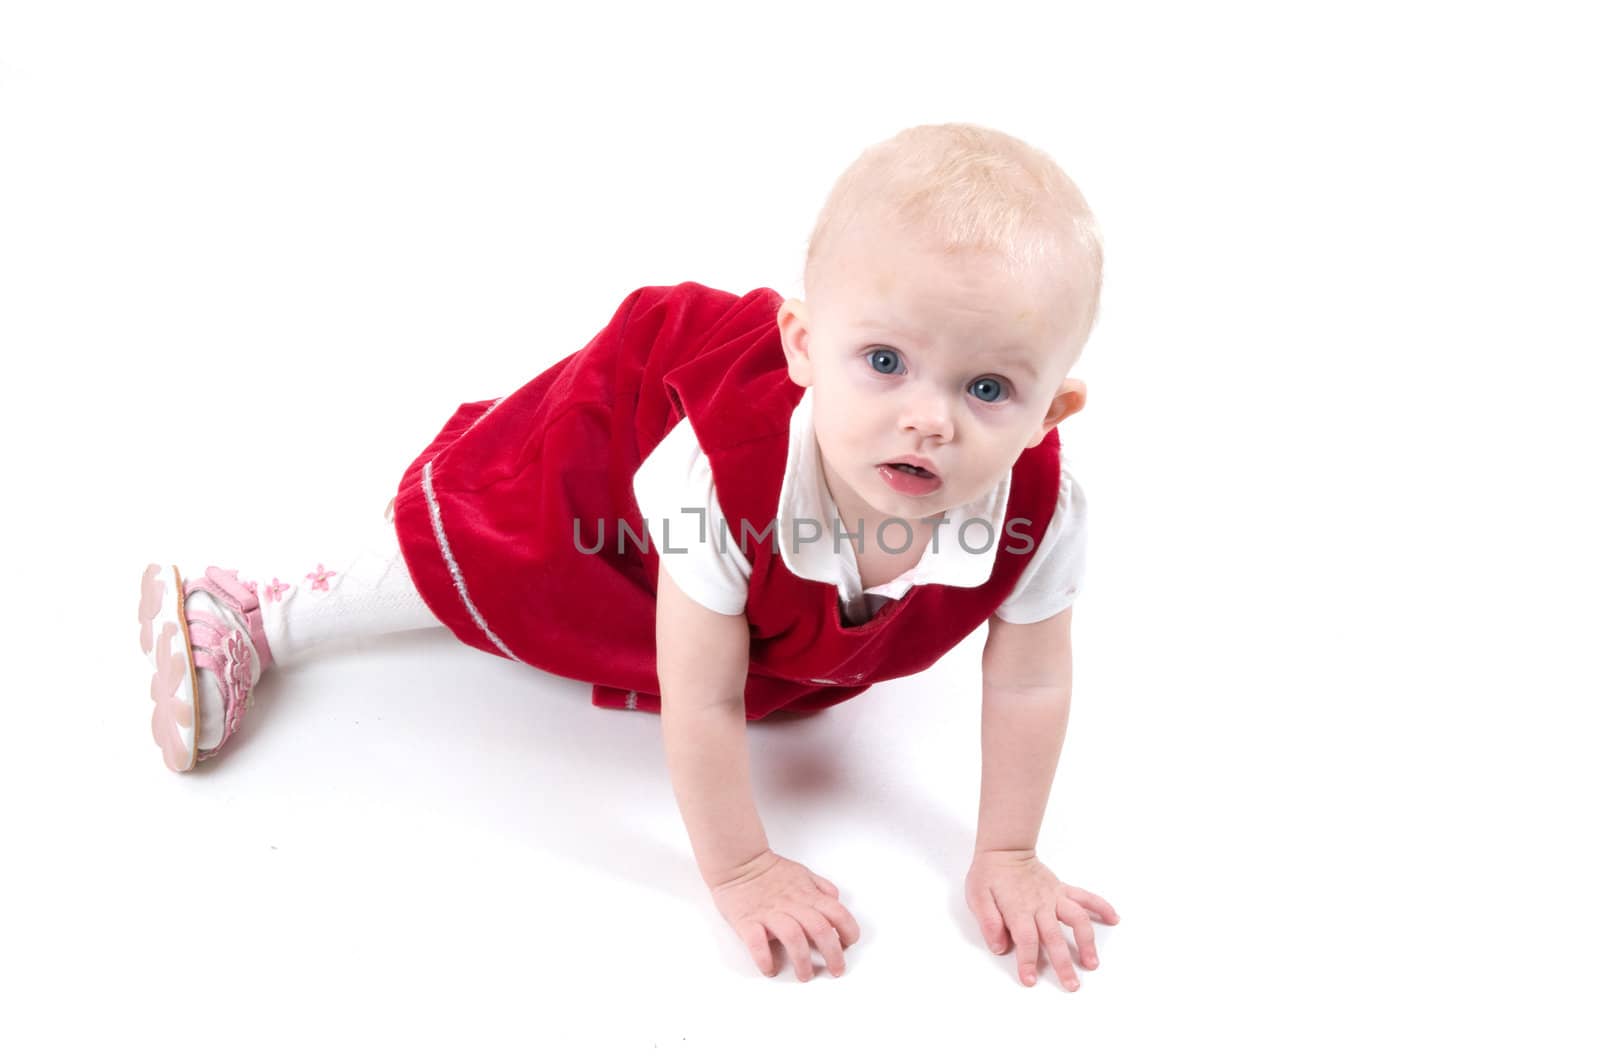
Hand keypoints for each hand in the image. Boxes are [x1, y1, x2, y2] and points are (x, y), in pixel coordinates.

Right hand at [708, 848, 860, 980]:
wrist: (738, 861)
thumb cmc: (770, 870)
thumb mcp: (802, 872)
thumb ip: (821, 887)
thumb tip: (836, 901)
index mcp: (807, 894)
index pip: (836, 912)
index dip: (848, 929)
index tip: (849, 944)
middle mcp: (791, 904)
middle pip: (819, 929)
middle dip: (832, 953)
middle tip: (836, 970)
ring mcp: (769, 913)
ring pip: (792, 937)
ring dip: (802, 960)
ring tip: (805, 975)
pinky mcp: (747, 921)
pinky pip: (757, 943)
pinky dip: (764, 959)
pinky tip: (770, 969)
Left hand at [965, 848, 1118, 989]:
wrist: (1005, 849)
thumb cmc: (989, 875)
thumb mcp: (977, 897)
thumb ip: (989, 922)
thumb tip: (999, 946)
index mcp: (1018, 909)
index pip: (1026, 939)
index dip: (1028, 961)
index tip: (1030, 980)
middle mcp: (1040, 905)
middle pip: (1054, 937)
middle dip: (1063, 963)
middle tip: (1072, 985)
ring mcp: (1054, 897)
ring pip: (1077, 919)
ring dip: (1087, 941)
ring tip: (1093, 963)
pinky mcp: (1063, 890)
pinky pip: (1085, 897)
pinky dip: (1101, 907)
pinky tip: (1114, 919)